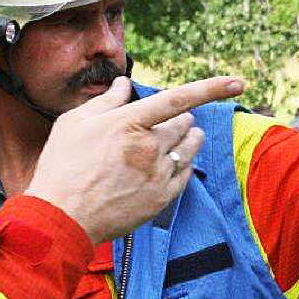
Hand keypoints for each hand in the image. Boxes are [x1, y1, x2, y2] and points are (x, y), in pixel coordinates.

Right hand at [26, 76, 244, 243]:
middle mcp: (148, 147)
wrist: (61, 216)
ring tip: (181, 136)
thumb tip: (125, 84)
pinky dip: (183, 163)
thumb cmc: (61, 166)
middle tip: (169, 121)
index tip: (237, 82)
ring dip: (189, 138)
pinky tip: (172, 162)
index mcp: (127, 123)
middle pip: (183, 123)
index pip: (177, 99)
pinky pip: (185, 174)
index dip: (210, 88)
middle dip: (179, 118)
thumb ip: (105, 101)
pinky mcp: (161, 199)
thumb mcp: (73, 124)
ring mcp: (157, 174)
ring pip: (188, 148)